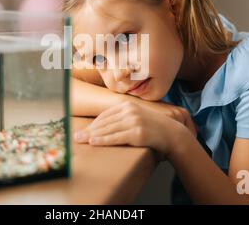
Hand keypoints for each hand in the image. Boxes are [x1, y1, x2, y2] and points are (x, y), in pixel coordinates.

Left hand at [74, 100, 196, 156]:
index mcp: (128, 105)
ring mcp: (133, 121)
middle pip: (104, 122)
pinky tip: (93, 142)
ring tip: (80, 140)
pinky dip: (102, 140)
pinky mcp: (137, 132)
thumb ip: (124, 118)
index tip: (83, 131)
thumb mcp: (138, 117)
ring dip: (91, 136)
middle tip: (75, 137)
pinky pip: (115, 137)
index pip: (105, 115)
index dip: (93, 124)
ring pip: (107, 130)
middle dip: (88, 130)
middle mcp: (129, 111)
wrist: (172, 134)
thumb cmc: (154, 128)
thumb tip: (106, 125)